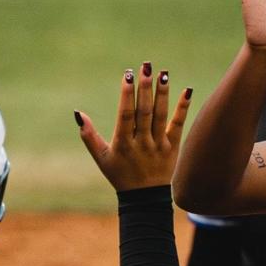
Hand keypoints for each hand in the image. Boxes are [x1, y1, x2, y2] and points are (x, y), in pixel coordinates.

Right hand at [76, 62, 191, 191]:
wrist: (144, 199)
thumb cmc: (120, 175)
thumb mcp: (101, 157)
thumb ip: (88, 135)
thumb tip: (78, 113)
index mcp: (123, 143)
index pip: (125, 114)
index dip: (127, 94)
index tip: (128, 74)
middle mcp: (142, 143)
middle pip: (144, 111)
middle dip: (145, 88)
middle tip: (146, 66)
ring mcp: (158, 145)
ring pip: (161, 115)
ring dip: (163, 93)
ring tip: (163, 73)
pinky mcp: (172, 147)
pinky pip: (178, 125)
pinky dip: (183, 108)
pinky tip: (187, 90)